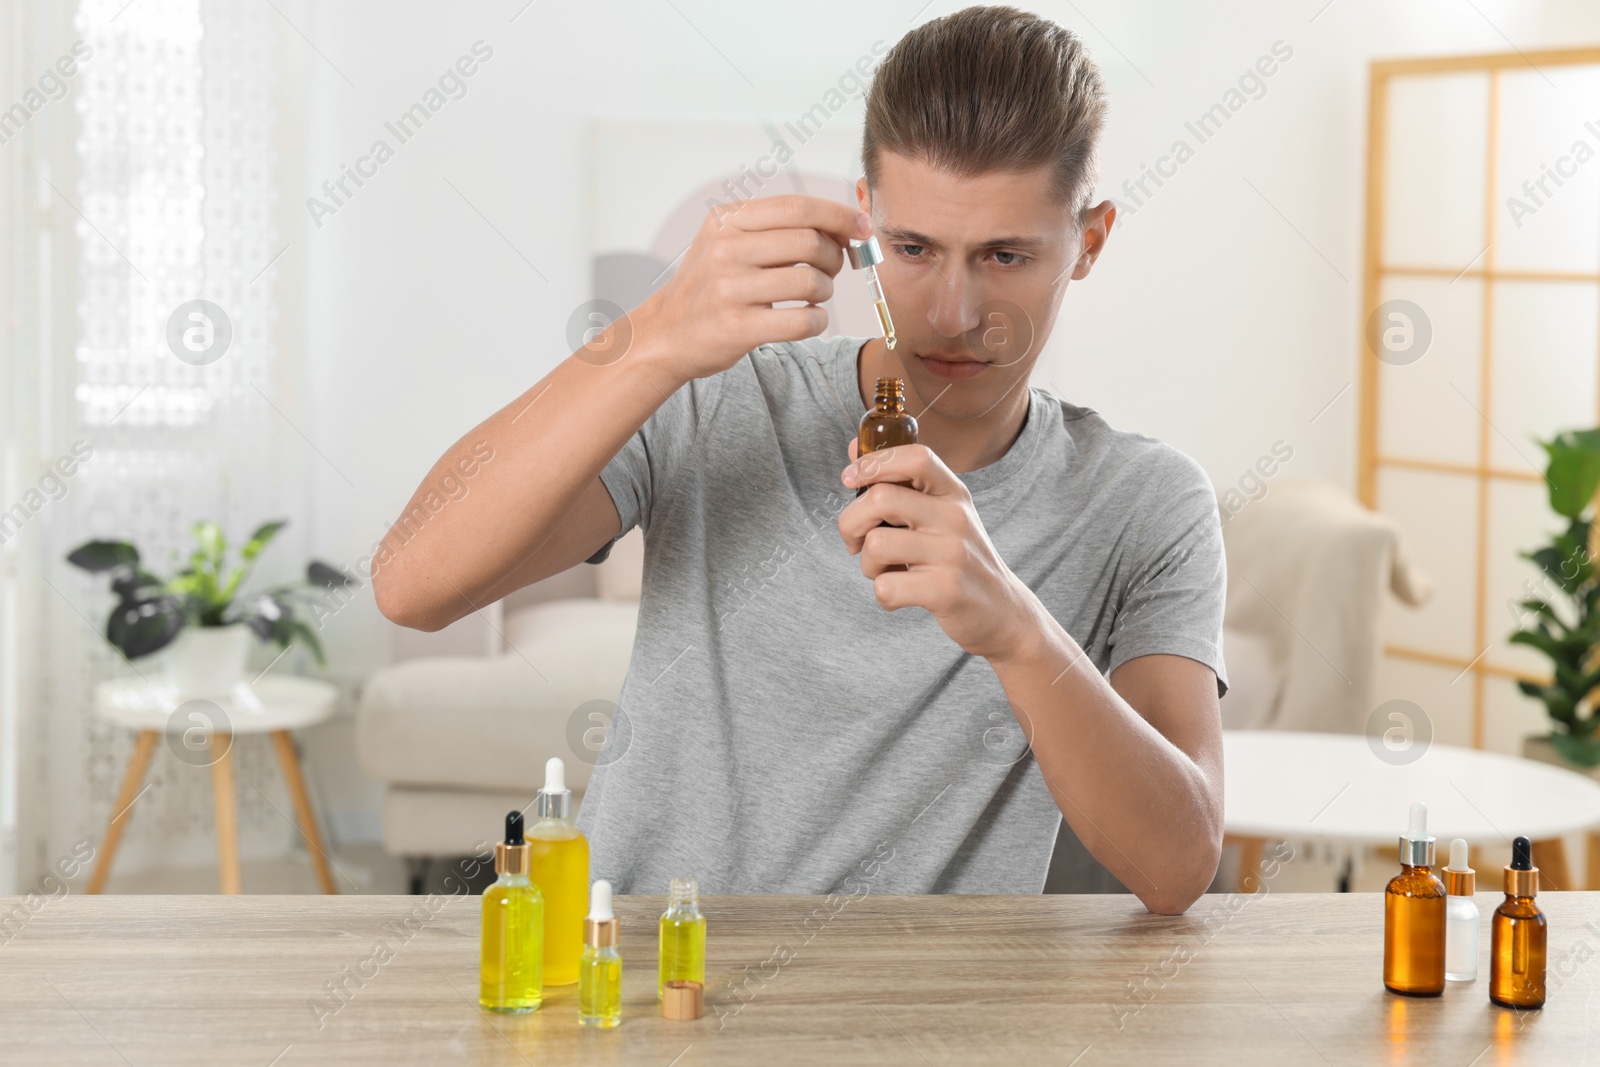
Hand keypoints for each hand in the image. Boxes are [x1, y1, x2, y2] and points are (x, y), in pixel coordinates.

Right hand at [631, 195, 871, 381]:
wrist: (666, 334)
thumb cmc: (708, 287)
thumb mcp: (727, 242)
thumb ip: (776, 229)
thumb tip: (844, 229)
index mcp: (726, 221)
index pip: (797, 207)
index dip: (839, 216)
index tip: (861, 228)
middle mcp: (725, 250)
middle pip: (810, 243)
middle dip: (834, 257)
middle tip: (831, 269)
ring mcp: (729, 289)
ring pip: (810, 281)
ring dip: (825, 291)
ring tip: (814, 295)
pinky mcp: (738, 327)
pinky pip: (802, 320)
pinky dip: (817, 320)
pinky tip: (808, 318)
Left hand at [838, 439, 1037, 660]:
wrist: (1002, 611)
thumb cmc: (958, 558)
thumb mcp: (939, 514)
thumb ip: (899, 483)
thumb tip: (855, 447)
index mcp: (953, 493)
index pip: (915, 457)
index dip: (874, 462)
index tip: (849, 479)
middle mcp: (955, 517)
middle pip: (880, 498)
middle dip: (850, 522)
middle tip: (855, 541)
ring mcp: (952, 554)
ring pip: (876, 544)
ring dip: (867, 565)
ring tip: (885, 571)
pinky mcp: (946, 591)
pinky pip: (886, 587)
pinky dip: (883, 596)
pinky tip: (900, 595)